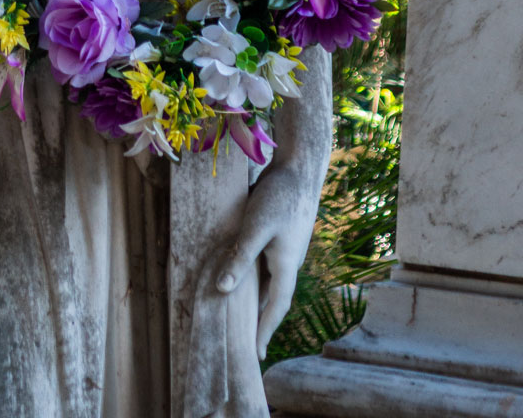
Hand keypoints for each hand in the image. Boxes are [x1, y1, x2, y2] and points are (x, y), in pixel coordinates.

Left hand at [212, 163, 317, 359]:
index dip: (264, 330)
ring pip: (270, 280)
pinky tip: (242, 272)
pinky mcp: (279, 234)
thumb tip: (222, 290)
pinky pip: (267, 263)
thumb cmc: (279, 198)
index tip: (256, 354)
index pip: (275, 308)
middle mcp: (288, 262)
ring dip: (257, 297)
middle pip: (273, 298)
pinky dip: (255, 274)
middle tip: (248, 341)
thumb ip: (240, 258)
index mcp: (286, 267)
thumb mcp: (256, 229)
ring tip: (242, 313)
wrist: (299, 168)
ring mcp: (285, 248)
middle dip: (261, 320)